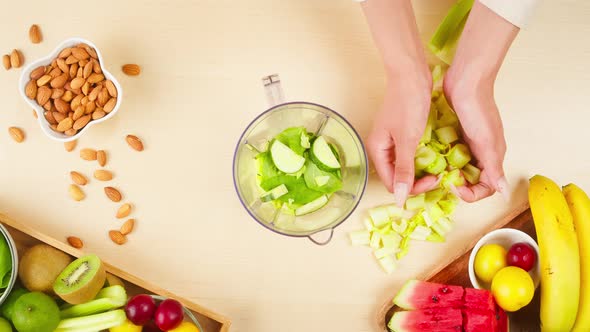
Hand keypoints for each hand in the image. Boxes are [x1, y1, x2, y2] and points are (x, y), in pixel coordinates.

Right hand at [367, 71, 438, 205]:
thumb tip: (399, 199)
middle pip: (397, 177)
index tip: (434, 181)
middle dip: (417, 181)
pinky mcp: (401, 134)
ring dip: (420, 171)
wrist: (411, 74)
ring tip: (438, 168)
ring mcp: (390, 141)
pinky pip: (409, 155)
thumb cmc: (408, 104)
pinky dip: (421, 159)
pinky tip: (434, 157)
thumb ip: (403, 170)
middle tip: (438, 176)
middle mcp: (381, 148)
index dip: (412, 188)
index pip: (392, 184)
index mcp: (377, 151)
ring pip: (404, 167)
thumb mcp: (407, 140)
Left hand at [444, 69, 507, 201]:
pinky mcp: (458, 133)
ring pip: (461, 167)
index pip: (486, 187)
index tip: (453, 187)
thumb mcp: (485, 140)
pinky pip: (452, 153)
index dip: (471, 194)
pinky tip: (432, 157)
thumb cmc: (477, 108)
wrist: (466, 79)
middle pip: (473, 180)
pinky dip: (443, 158)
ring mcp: (470, 142)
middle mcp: (483, 152)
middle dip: (459, 185)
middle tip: (441, 180)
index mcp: (493, 156)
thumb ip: (494, 166)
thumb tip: (505, 192)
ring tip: (435, 171)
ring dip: (449, 173)